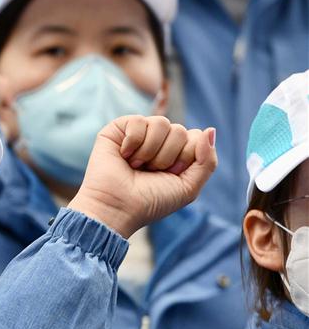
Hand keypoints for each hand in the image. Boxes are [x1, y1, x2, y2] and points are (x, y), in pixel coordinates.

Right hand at [67, 116, 216, 237]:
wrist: (117, 207)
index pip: (195, 136)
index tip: (171, 174)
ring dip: (150, 150)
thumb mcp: (189, 187)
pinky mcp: (118, 129)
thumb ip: (208, 161)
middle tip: (150, 172)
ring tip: (136, 166)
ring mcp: (139, 134)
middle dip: (167, 156)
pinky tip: (124, 155)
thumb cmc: (150, 202)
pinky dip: (133, 142)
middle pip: (179, 130)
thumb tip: (210, 129)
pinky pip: (138, 121)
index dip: (186, 156)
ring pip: (160, 122)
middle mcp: (158, 141)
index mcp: (175, 153)